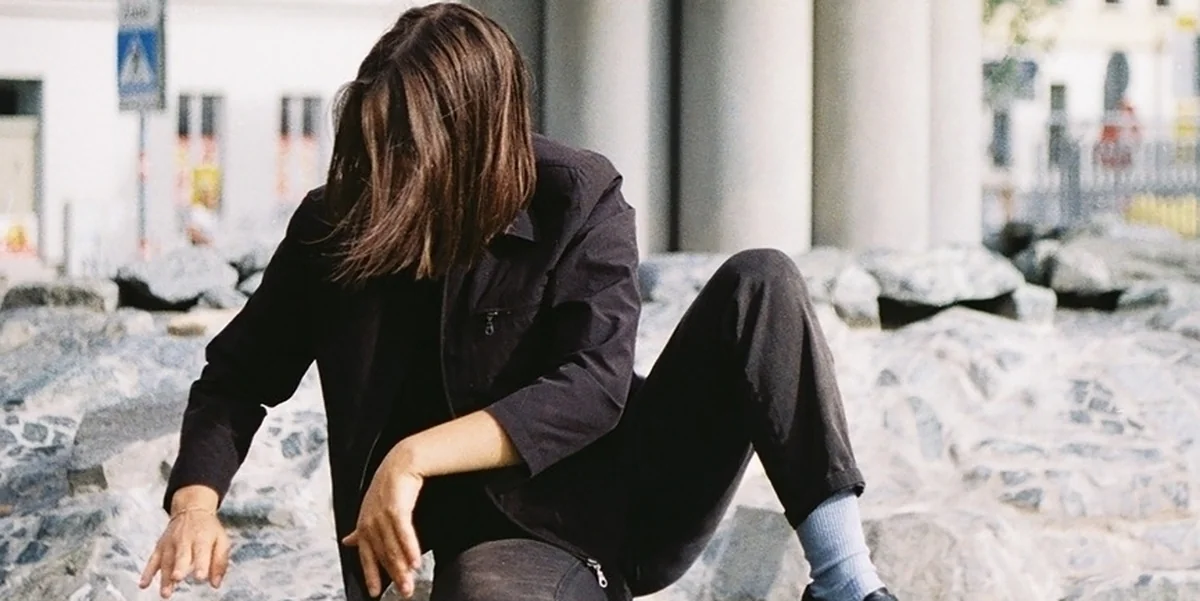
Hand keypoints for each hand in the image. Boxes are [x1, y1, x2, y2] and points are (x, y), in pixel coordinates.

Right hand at [139, 508, 230, 597]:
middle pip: (181, 555)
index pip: (201, 551)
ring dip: (165, 578)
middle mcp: (185, 540)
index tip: (201, 577)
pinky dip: (147, 572)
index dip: (201, 564)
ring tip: (165, 593)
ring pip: (166, 562)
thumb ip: (220, 563)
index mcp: (202, 538)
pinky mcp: (160, 547)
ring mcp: (170, 543)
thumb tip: (216, 585)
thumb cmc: (209, 530)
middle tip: (178, 577)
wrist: (192, 510)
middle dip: (179, 567)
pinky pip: (152, 560)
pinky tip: (144, 584)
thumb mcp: (221, 541)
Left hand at [342, 446, 424, 597]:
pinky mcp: (395, 507)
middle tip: (405, 592)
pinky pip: (403, 532)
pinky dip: (409, 548)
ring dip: (402, 567)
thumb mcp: (371, 508)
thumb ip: (362, 529)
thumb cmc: (389, 486)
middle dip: (393, 576)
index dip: (370, 574)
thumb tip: (347, 541)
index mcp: (363, 524)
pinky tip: (416, 562)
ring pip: (393, 546)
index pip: (365, 555)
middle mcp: (370, 521)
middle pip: (382, 555)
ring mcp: (381, 514)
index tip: (375, 593)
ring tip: (410, 583)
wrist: (401, 462)